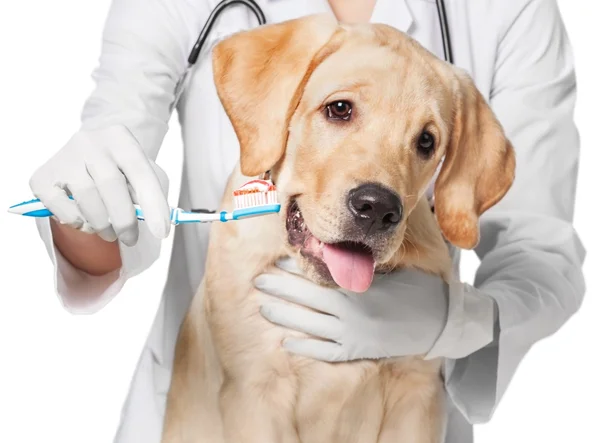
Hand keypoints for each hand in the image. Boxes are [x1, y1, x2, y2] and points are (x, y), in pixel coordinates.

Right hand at [29, 125, 170, 245]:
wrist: (85, 155)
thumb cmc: (119, 169)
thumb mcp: (140, 174)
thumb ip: (150, 194)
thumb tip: (158, 223)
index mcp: (120, 138)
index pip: (141, 173)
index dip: (154, 205)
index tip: (161, 232)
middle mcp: (90, 142)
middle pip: (111, 186)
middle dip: (125, 220)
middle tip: (131, 239)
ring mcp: (64, 157)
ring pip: (87, 199)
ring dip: (102, 224)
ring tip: (110, 233)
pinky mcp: (42, 177)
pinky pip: (61, 208)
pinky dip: (76, 221)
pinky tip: (84, 220)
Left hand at [255, 257, 451, 361]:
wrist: (439, 323)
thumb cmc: (416, 290)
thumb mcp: (391, 271)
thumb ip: (362, 266)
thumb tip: (337, 250)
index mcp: (358, 291)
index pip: (317, 280)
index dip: (294, 272)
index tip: (276, 264)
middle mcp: (351, 314)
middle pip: (307, 302)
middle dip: (281, 290)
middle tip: (259, 282)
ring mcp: (353, 336)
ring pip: (311, 327)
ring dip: (286, 317)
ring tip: (265, 308)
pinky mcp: (358, 352)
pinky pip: (326, 352)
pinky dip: (306, 348)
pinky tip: (288, 342)